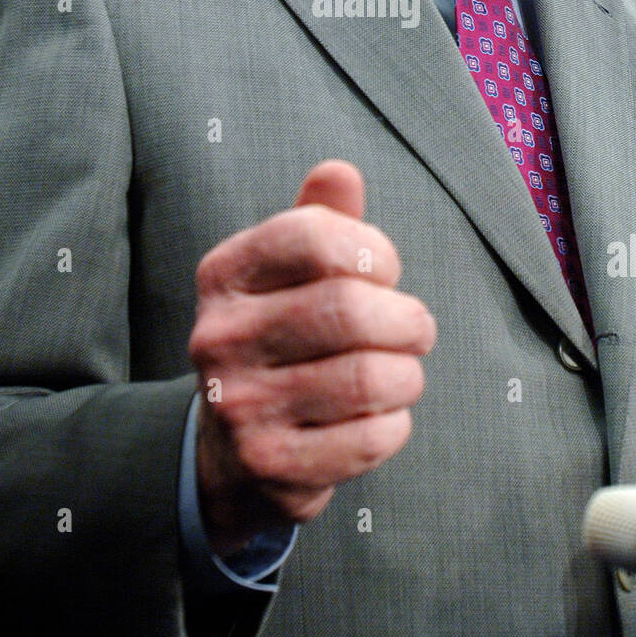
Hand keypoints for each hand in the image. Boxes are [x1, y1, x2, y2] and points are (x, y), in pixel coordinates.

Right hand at [189, 160, 435, 553]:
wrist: (230, 452)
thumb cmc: (282, 340)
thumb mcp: (287, 275)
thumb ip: (319, 221)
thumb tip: (339, 171)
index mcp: (224, 275)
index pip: (314, 236)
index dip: (373, 250)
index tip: (384, 272)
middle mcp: (219, 336)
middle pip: (349, 309)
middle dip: (407, 319)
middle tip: (416, 329)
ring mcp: (239, 406)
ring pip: (368, 377)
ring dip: (407, 375)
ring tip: (402, 373)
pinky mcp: (269, 465)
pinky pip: (369, 438)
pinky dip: (394, 425)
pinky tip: (381, 418)